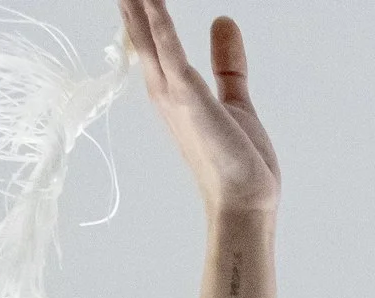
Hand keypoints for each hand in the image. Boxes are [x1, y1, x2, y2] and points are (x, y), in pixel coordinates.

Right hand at [119, 2, 279, 214]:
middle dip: (129, 4)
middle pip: (140, 34)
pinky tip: (151, 1)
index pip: (149, 38)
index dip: (140, 9)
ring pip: (148, 38)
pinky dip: (161, 25)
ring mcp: (174, 95)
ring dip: (137, 7)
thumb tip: (223, 20)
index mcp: (172, 89)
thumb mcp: (233, 98)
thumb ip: (226, 61)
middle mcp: (164, 90)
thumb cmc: (237, 159)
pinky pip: (172, 53)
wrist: (245, 200)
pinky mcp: (190, 98)